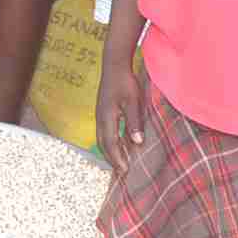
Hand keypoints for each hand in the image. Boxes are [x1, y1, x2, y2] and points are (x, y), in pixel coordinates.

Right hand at [96, 60, 146, 177]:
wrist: (114, 65)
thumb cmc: (125, 82)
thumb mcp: (133, 102)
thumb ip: (134, 122)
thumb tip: (137, 142)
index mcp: (107, 117)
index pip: (110, 144)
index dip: (117, 158)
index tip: (125, 170)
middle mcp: (101, 118)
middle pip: (103, 144)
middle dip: (112, 159)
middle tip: (122, 172)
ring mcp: (100, 114)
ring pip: (103, 139)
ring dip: (111, 151)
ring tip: (120, 162)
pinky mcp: (103, 111)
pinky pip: (105, 132)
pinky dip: (111, 142)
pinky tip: (120, 144)